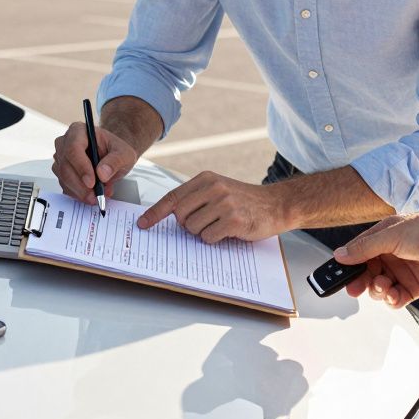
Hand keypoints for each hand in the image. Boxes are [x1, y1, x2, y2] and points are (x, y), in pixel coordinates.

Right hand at [51, 121, 137, 204]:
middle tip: (95, 196)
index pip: (73, 148)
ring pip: (63, 178)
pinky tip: (90, 195)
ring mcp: (61, 158)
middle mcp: (65, 143)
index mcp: (78, 131)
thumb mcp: (124, 153)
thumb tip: (102, 173)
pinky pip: (65, 186)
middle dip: (80, 185)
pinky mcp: (61, 172)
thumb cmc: (116, 150)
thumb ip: (115, 161)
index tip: (92, 182)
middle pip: (65, 166)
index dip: (81, 167)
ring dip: (79, 191)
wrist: (112, 156)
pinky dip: (78, 194)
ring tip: (97, 196)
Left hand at [137, 171, 291, 242]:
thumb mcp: (218, 189)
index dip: (155, 212)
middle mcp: (213, 187)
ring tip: (220, 225)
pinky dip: (215, 239)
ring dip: (203, 233)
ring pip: (192, 228)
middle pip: (180, 215)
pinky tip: (228, 231)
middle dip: (187, 225)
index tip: (143, 223)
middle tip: (206, 222)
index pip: (173, 196)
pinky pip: (208, 237)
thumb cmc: (244, 200)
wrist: (276, 204)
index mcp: (206, 178)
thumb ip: (196, 198)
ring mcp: (224, 203)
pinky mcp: (234, 219)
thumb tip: (169, 215)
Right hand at [332, 213, 418, 309]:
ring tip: (385, 287)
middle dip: (360, 282)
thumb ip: (364, 248)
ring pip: (379, 288)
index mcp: (381, 238)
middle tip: (355, 289)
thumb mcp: (391, 236)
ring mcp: (402, 272)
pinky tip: (395, 296)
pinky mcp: (415, 287)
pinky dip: (393, 300)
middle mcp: (390, 255)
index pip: (357, 254)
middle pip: (366, 274)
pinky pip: (397, 298)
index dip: (347, 266)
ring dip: (378, 290)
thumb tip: (340, 255)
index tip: (338, 277)